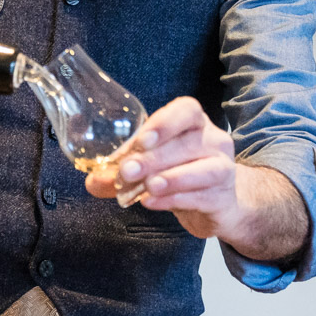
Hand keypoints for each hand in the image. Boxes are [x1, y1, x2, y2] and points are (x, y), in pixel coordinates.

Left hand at [83, 97, 310, 260]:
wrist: (218, 204)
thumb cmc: (180, 173)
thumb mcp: (151, 166)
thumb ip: (119, 171)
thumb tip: (91, 180)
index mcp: (194, 123)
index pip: (187, 111)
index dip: (165, 123)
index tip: (142, 139)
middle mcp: (214, 141)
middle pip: (188, 143)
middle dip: (155, 157)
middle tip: (127, 172)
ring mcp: (224, 169)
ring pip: (204, 169)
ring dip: (171, 178)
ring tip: (146, 188)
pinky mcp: (223, 198)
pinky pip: (201, 197)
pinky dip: (174, 200)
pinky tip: (152, 203)